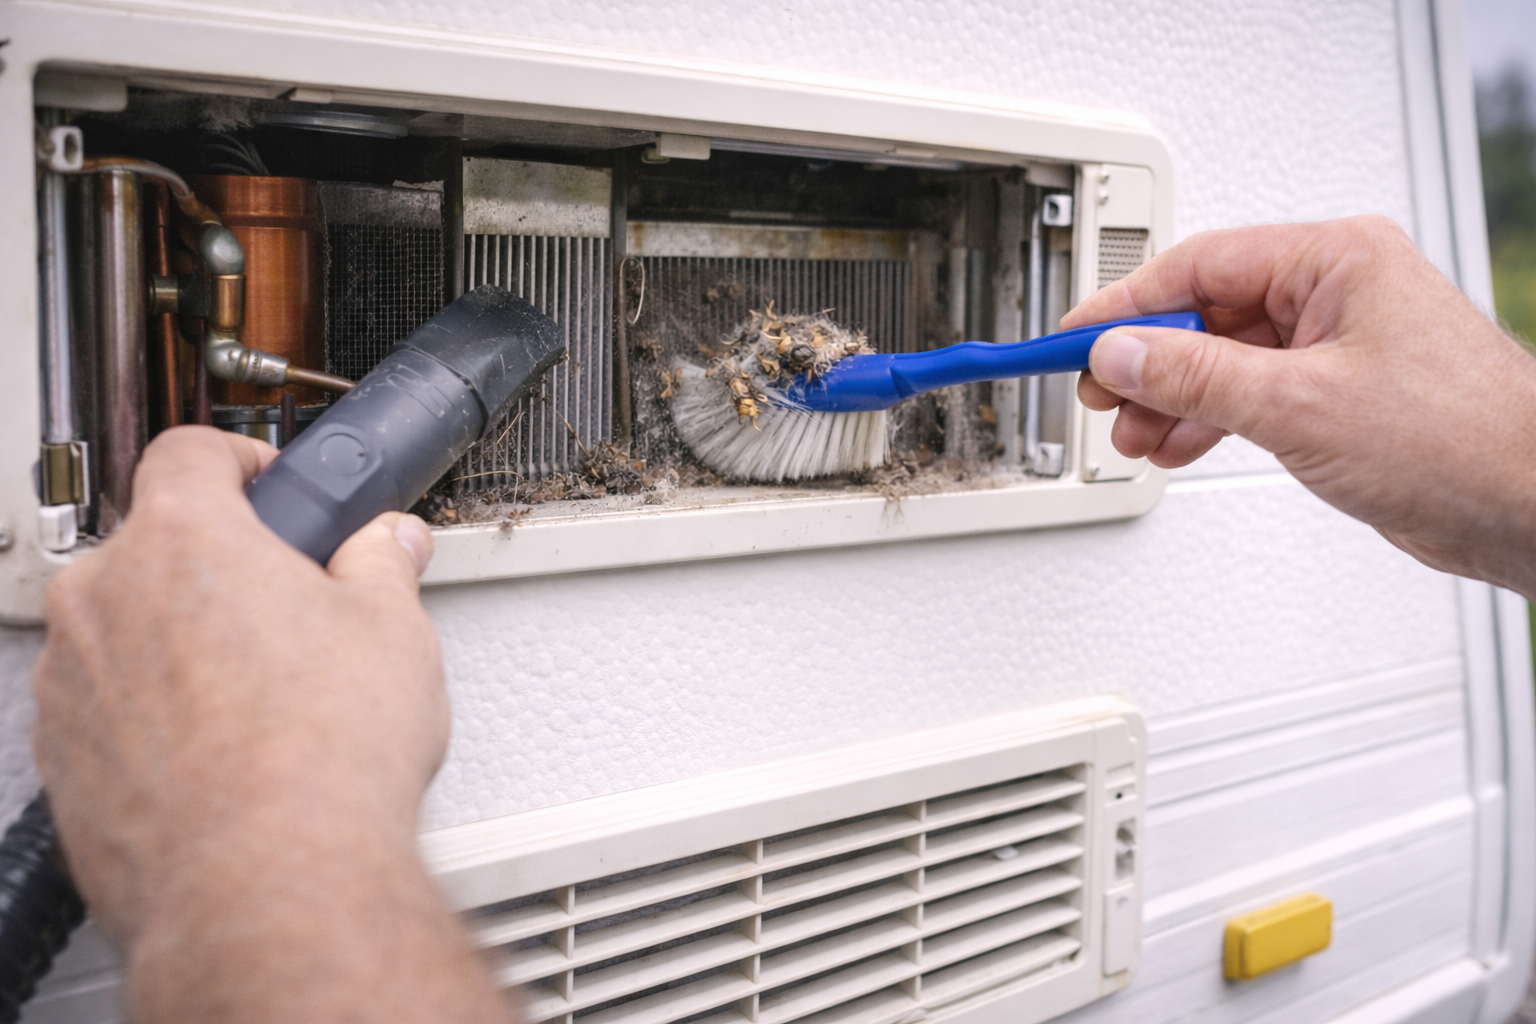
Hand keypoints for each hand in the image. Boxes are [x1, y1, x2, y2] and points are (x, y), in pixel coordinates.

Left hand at [33, 427, 508, 1022]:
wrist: (267, 884)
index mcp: (185, 540)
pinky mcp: (62, 759)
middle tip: (288, 606)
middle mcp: (106, 598)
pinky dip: (153, 714)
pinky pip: (107, 706)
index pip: (191, 452)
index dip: (239, 460)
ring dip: (179, 641)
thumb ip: (382, 564)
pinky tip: (224, 751)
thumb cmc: (319, 758)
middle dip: (218, 565)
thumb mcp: (393, 632)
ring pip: (124, 629)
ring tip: (262, 695)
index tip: (269, 485)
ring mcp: (72, 682)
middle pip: (155, 544)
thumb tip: (388, 544)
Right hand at [1068, 215, 1535, 597]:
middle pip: (1206, 311)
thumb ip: (1197, 375)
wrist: (1531, 506)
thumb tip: (1124, 351)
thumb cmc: (1462, 439)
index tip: (1073, 338)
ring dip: (1171, 397)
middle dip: (1147, 359)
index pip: (1199, 267)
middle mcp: (1334, 293)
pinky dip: (1207, 419)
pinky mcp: (1336, 394)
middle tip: (1096, 391)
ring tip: (1133, 431)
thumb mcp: (1299, 403)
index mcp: (1335, 260)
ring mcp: (1335, 345)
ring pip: (1223, 357)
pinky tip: (1175, 443)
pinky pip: (1248, 393)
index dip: (1126, 306)